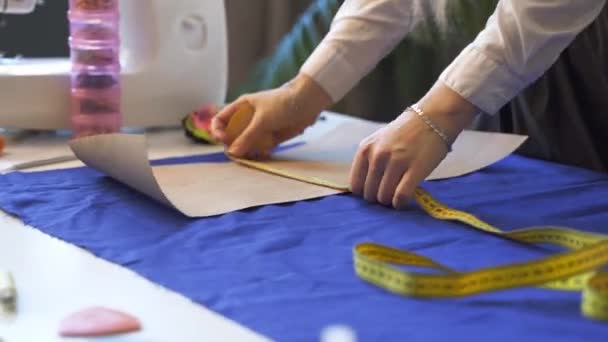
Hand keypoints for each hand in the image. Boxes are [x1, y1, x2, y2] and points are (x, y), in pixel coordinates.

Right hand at [211, 74, 332, 158]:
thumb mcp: (262, 120)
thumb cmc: (282, 104)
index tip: (224, 140)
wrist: (307, 103)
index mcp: (241, 107)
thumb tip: (232, 152)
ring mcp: (259, 128)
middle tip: (240, 152)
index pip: (220, 120)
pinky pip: (260, 149)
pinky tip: (266, 153)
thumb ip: (247, 136)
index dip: (218, 131)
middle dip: (234, 145)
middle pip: (232, 136)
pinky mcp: (270, 137)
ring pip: (246, 145)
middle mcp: (248, 118)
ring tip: (254, 154)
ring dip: (248, 152)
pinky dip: (261, 153)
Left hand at [349, 82, 477, 208]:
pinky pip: (401, 196)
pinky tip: (403, 201)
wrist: (433, 118)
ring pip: (384, 197)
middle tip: (388, 194)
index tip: (374, 192)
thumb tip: (365, 189)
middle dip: (378, 198)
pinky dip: (400, 203)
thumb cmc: (405, 132)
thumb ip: (369, 161)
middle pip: (369, 194)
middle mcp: (377, 156)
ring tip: (396, 196)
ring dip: (390, 202)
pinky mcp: (414, 169)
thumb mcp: (379, 141)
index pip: (355, 185)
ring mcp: (396, 162)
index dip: (364, 192)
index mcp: (365, 149)